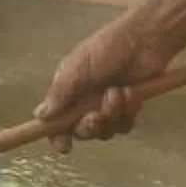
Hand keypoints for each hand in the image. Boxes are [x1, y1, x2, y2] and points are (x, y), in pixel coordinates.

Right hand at [36, 0, 185, 150]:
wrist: (145, 40)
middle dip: (90, 126)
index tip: (64, 145)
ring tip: (119, 92)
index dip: (57, 136)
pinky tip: (132, 94)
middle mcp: (85, 102)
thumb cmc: (107, 49)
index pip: (57, 122)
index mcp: (68, 91)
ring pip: (106, 131)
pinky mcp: (128, 108)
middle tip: (97, 115)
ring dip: (113, 115)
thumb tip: (40, 116)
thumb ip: (60, 93)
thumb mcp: (78, 68)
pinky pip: (125, 125)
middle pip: (82, 131)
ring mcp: (107, 106)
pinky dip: (129, 112)